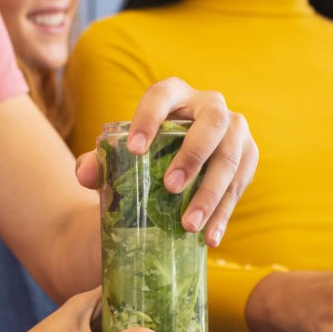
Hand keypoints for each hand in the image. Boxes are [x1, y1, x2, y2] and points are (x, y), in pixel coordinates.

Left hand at [73, 78, 257, 245]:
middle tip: (170, 187)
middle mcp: (210, 105)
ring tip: (188, 225)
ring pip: (230, 158)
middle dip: (193, 155)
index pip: (162, 96)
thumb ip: (98, 162)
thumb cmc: (145, 153)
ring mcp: (235, 130)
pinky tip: (210, 237)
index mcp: (174, 94)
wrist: (179, 162)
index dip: (149, 119)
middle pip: (212, 123)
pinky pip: (241, 184)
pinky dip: (224, 213)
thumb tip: (84, 173)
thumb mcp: (121, 154)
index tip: (134, 150)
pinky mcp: (249, 157)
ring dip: (211, 193)